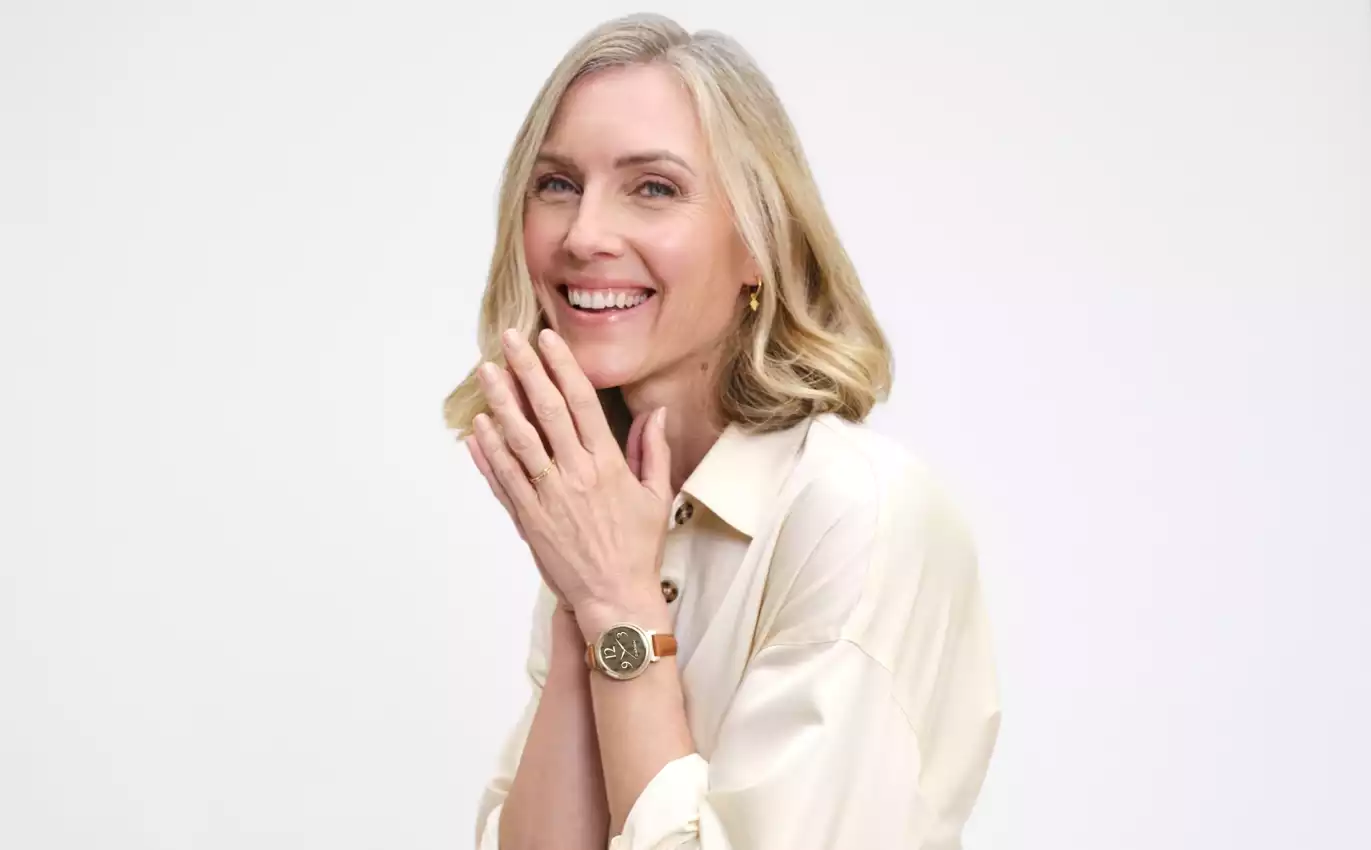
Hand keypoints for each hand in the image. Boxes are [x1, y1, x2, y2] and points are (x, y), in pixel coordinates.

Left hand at [469, 328, 673, 640]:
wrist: (614, 597)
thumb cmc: (637, 549)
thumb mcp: (657, 496)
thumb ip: (652, 451)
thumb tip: (655, 412)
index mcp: (607, 465)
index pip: (582, 404)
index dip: (562, 368)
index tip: (548, 340)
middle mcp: (575, 475)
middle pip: (547, 412)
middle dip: (526, 371)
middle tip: (509, 339)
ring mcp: (548, 497)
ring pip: (519, 441)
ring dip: (501, 403)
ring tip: (486, 372)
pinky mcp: (528, 519)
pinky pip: (504, 479)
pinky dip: (488, 452)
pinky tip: (478, 427)